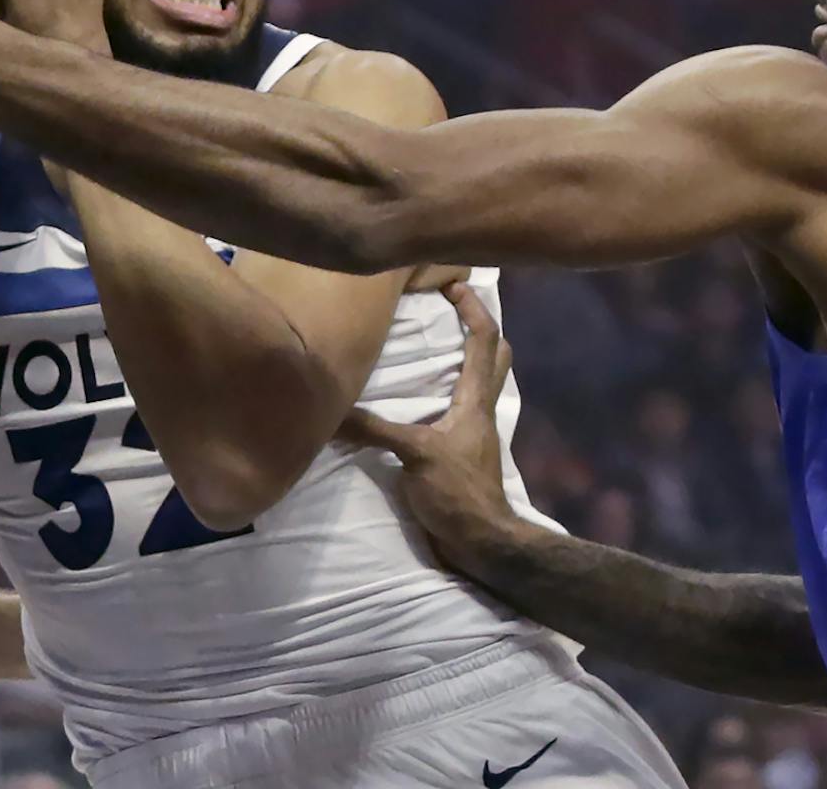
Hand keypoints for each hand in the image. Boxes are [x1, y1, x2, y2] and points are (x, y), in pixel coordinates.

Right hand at [340, 283, 526, 573]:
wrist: (482, 542)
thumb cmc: (458, 493)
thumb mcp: (414, 455)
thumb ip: (376, 429)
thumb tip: (331, 410)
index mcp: (475, 400)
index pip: (484, 340)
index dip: (473, 307)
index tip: (453, 282)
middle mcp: (480, 409)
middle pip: (495, 355)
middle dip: (479, 326)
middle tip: (454, 306)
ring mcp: (474, 432)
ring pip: (480, 381)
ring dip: (468, 357)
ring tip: (437, 343)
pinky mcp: (463, 453)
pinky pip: (458, 409)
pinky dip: (446, 392)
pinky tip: (422, 398)